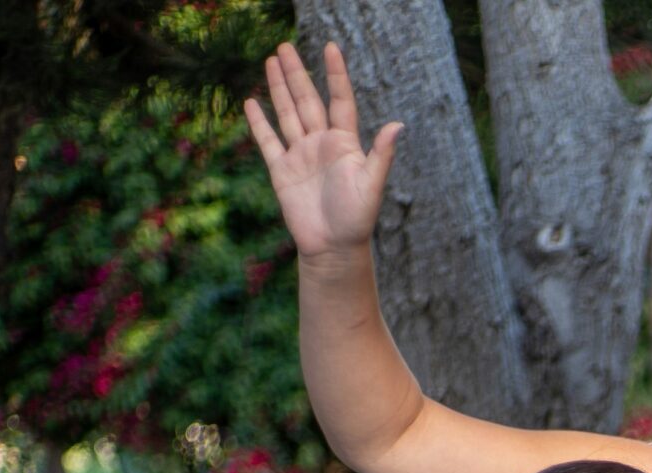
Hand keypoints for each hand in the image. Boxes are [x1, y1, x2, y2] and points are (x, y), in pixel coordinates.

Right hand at [242, 42, 399, 261]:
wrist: (333, 247)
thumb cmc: (358, 218)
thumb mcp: (372, 184)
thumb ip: (381, 154)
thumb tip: (399, 125)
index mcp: (345, 143)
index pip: (339, 100)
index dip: (335, 75)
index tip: (330, 49)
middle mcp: (322, 144)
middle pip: (307, 101)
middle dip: (296, 74)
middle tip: (284, 46)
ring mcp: (300, 155)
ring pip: (287, 114)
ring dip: (278, 89)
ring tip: (270, 61)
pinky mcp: (282, 171)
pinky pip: (268, 141)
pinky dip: (259, 123)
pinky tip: (251, 102)